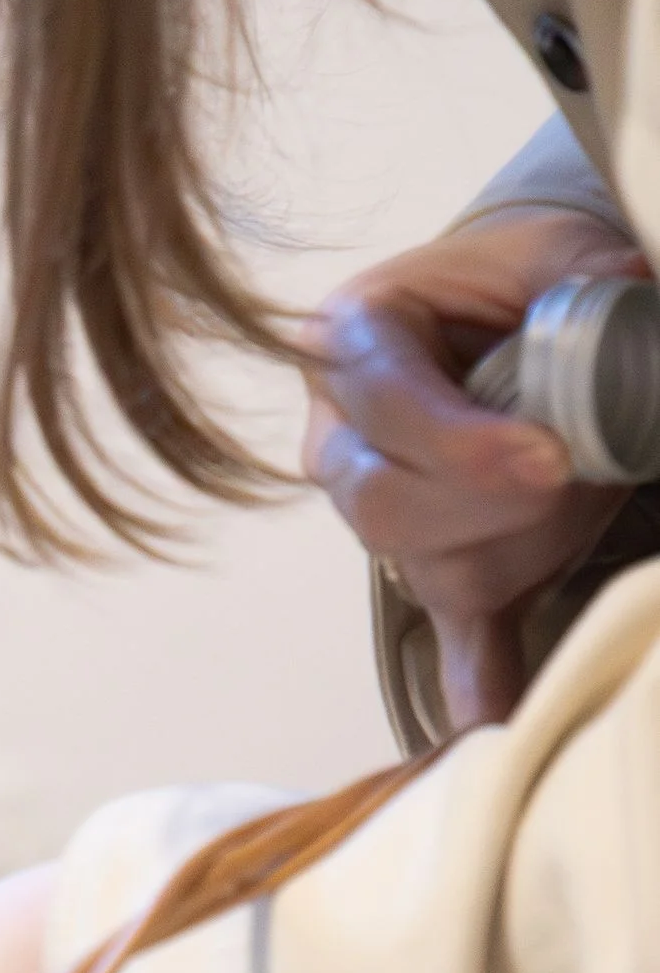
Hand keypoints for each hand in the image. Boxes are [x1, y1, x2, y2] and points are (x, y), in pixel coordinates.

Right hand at [298, 206, 645, 728]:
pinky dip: (478, 682)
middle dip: (488, 506)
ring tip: (576, 499)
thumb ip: (580, 278)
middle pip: (387, 509)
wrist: (499, 314)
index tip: (548, 456)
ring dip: (517, 550)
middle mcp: (340, 440)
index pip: (387, 409)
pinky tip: (495, 720)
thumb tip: (631, 305)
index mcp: (351, 343)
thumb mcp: (545, 252)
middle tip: (571, 477)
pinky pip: (449, 633)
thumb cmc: (512, 283)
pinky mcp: (432, 570)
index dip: (464, 445)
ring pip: (426, 570)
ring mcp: (378, 515)